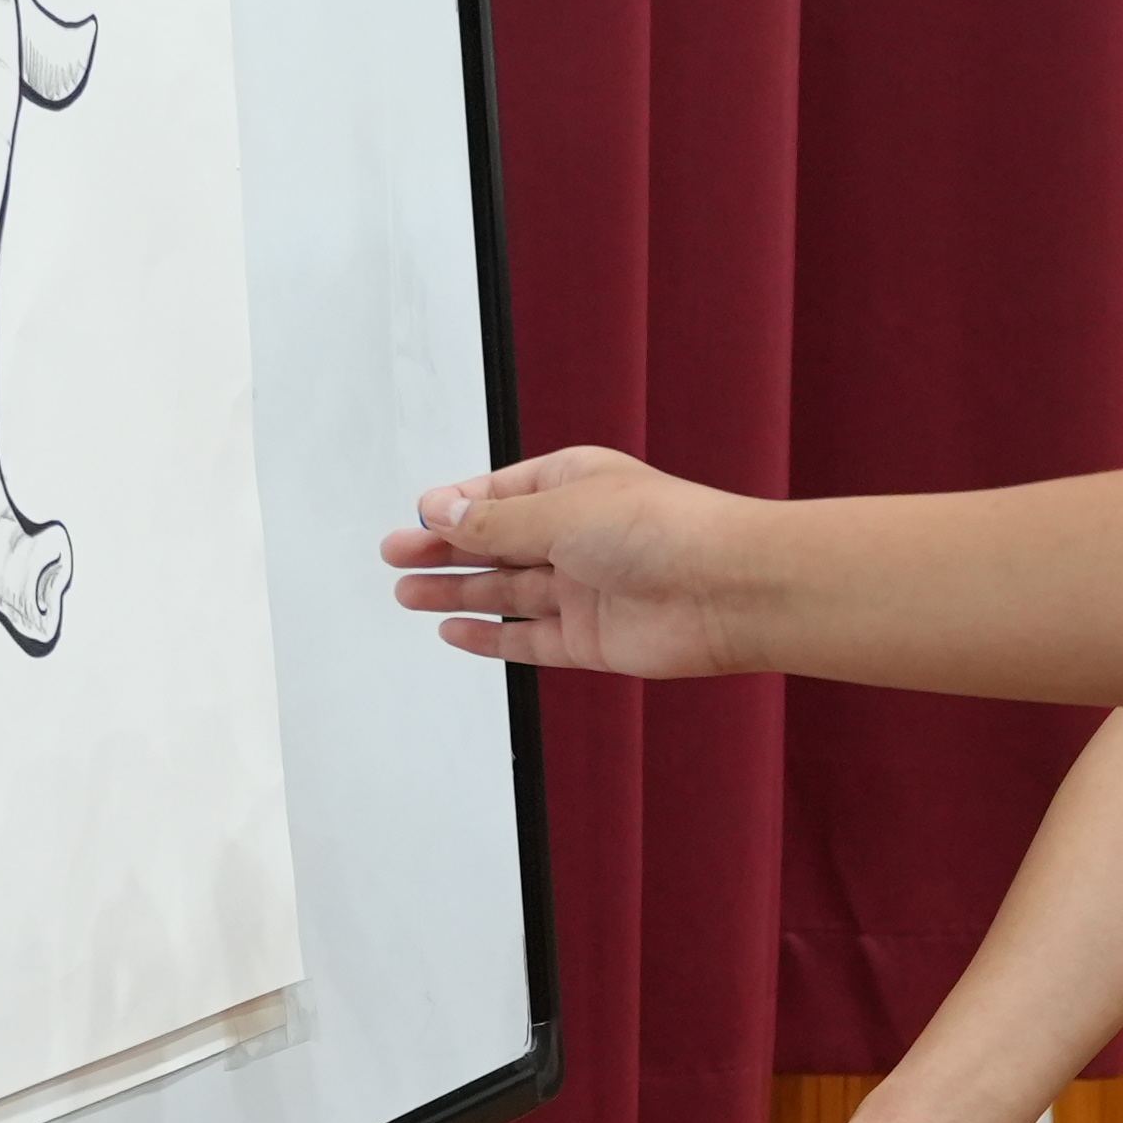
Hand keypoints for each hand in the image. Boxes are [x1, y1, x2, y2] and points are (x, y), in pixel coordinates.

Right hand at [385, 448, 751, 678]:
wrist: (728, 590)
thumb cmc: (662, 529)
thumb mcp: (559, 510)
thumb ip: (495, 520)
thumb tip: (442, 509)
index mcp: (574, 483)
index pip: (499, 492)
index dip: (455, 505)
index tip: (416, 518)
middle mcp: (578, 535)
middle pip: (495, 542)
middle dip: (443, 549)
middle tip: (394, 555)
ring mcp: (584, 589)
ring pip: (505, 591)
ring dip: (455, 591)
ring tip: (406, 593)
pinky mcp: (591, 639)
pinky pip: (529, 638)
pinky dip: (491, 636)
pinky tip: (454, 630)